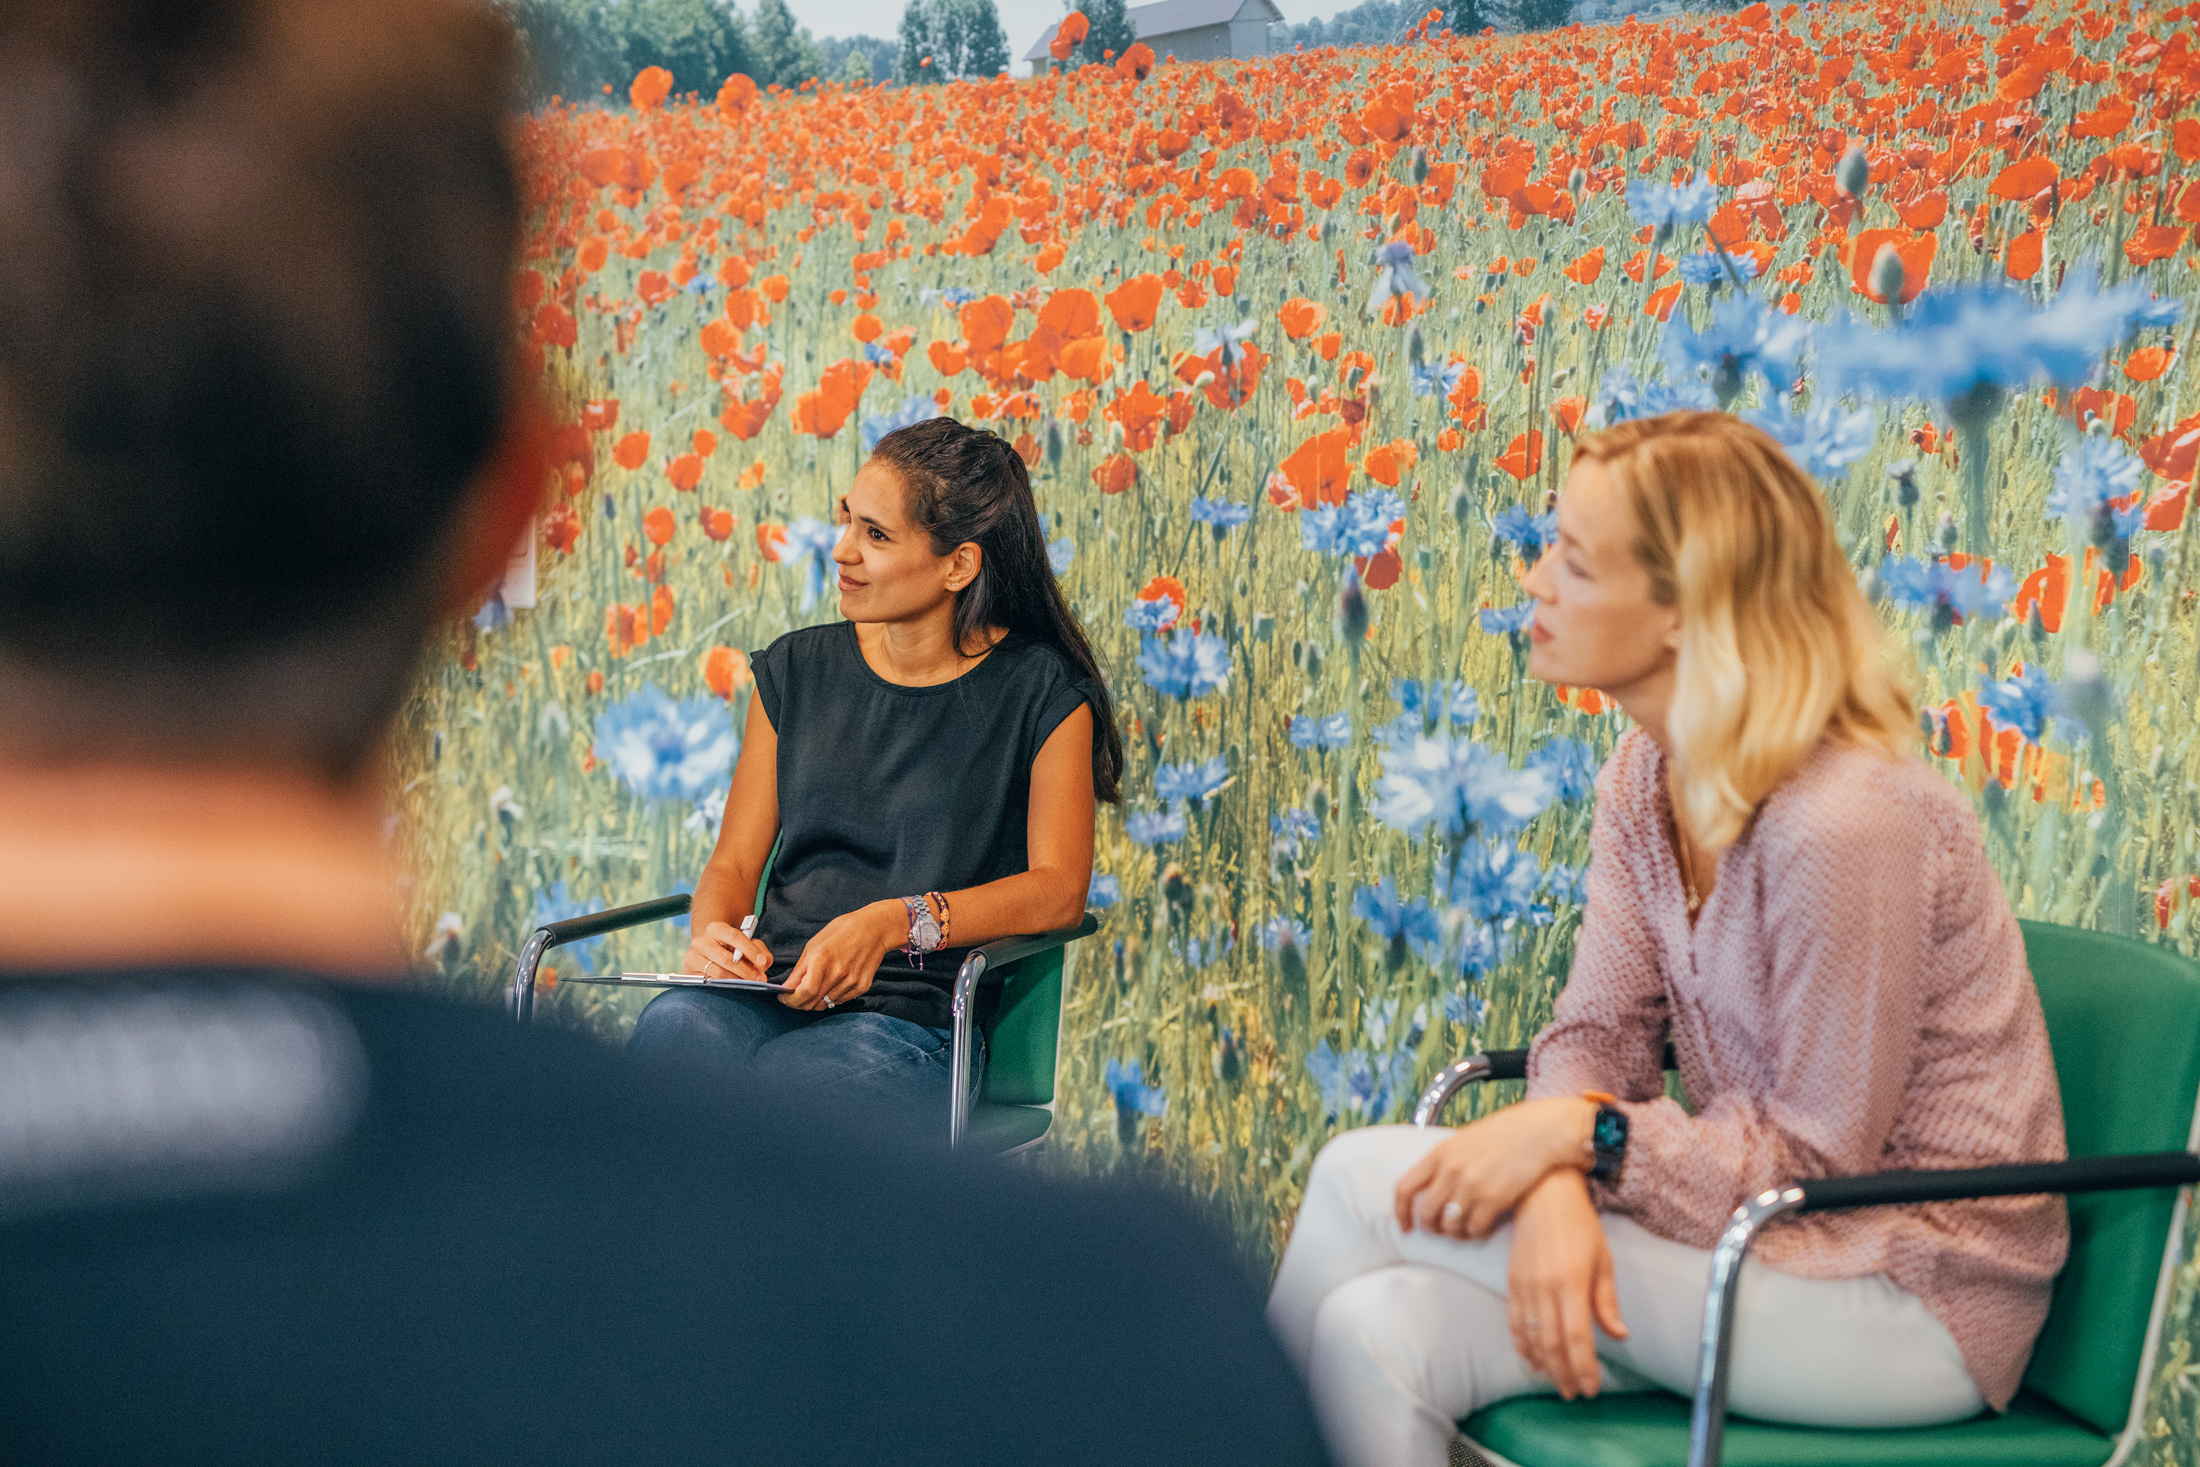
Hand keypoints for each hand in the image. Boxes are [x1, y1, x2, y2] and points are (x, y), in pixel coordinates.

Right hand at [684, 920, 772, 983]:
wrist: (706, 951)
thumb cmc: (730, 947)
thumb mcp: (744, 943)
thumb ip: (758, 949)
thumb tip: (764, 963)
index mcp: (716, 929)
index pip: (734, 936)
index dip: (750, 950)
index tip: (762, 962)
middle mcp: (701, 941)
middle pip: (725, 958)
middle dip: (746, 970)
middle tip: (760, 979)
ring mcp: (692, 957)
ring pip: (717, 973)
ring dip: (736, 981)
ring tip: (750, 985)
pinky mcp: (688, 972)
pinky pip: (709, 983)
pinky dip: (723, 987)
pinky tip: (733, 989)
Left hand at [780, 900, 902, 1011]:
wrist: (875, 929)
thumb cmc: (842, 931)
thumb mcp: (815, 944)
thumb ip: (800, 969)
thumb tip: (788, 988)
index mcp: (822, 959)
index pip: (804, 992)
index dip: (791, 1000)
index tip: (784, 998)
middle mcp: (838, 973)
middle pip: (813, 1003)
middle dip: (800, 1003)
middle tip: (796, 997)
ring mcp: (852, 981)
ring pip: (826, 1003)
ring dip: (816, 1000)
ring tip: (817, 985)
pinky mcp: (862, 986)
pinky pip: (840, 1001)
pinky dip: (832, 997)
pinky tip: (834, 982)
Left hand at [1394, 1097, 1596, 1238]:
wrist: (1540, 1132)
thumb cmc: (1507, 1134)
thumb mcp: (1465, 1140)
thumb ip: (1446, 1161)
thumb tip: (1432, 1187)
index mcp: (1439, 1153)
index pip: (1404, 1188)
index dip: (1401, 1212)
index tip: (1406, 1226)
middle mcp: (1450, 1170)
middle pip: (1427, 1214)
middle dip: (1433, 1228)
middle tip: (1444, 1231)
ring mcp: (1471, 1186)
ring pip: (1450, 1226)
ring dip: (1457, 1233)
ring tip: (1468, 1228)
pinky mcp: (1493, 1199)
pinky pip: (1475, 1230)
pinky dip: (1478, 1233)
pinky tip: (1486, 1226)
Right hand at [1507, 1169, 1627, 1399]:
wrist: (1542, 1195)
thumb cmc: (1579, 1226)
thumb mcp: (1603, 1261)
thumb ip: (1607, 1302)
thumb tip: (1619, 1335)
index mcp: (1572, 1282)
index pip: (1577, 1336)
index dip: (1584, 1367)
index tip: (1592, 1388)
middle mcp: (1545, 1287)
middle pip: (1552, 1344)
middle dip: (1564, 1373)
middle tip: (1576, 1393)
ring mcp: (1524, 1286)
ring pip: (1531, 1338)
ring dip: (1545, 1365)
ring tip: (1558, 1382)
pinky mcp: (1512, 1283)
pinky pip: (1515, 1322)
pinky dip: (1523, 1345)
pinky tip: (1533, 1360)